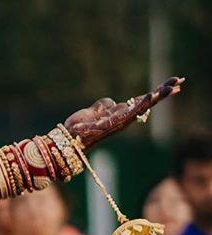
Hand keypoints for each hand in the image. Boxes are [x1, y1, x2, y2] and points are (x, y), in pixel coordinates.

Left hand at [64, 77, 182, 149]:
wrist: (66, 140)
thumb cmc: (77, 128)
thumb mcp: (93, 112)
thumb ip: (103, 107)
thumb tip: (110, 103)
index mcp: (119, 115)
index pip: (142, 102)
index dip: (157, 94)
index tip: (172, 84)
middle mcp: (122, 120)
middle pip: (148, 104)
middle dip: (163, 93)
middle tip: (180, 82)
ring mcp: (118, 123)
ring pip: (143, 107)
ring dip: (158, 96)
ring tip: (172, 86)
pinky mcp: (112, 125)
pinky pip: (129, 113)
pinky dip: (141, 104)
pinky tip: (151, 96)